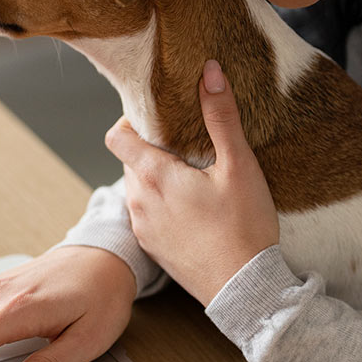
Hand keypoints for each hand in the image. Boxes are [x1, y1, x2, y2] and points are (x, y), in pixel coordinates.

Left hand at [105, 60, 278, 304]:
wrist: (244, 290)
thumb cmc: (244, 227)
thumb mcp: (239, 165)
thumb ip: (221, 116)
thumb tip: (209, 71)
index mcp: (153, 175)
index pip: (116, 136)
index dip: (133, 121)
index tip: (162, 118)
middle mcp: (138, 201)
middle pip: (129, 160)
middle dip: (152, 148)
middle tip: (187, 146)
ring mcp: (142, 227)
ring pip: (137, 188)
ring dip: (157, 178)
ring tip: (193, 177)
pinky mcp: (152, 248)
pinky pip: (146, 214)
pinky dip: (162, 205)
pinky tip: (194, 209)